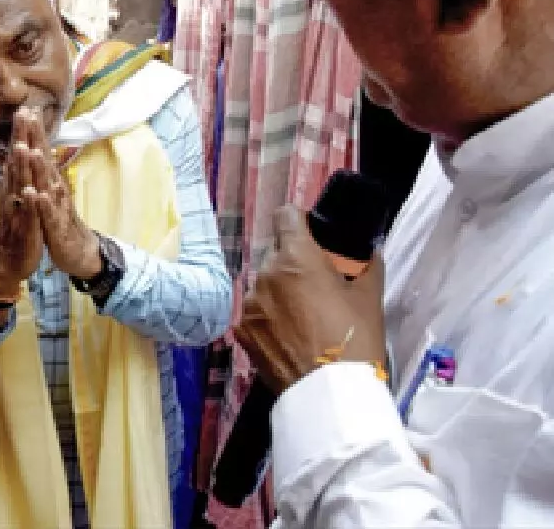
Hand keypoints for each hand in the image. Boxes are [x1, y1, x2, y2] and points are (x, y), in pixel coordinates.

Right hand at [0, 108, 45, 297]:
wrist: (6, 264)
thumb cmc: (15, 231)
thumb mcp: (16, 201)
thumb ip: (13, 180)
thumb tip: (9, 158)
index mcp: (15, 188)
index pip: (19, 155)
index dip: (22, 133)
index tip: (26, 109)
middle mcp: (13, 195)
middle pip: (17, 163)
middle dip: (20, 139)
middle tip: (22, 114)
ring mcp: (17, 213)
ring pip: (19, 187)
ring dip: (21, 167)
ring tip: (24, 146)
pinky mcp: (24, 231)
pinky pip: (26, 216)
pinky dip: (28, 204)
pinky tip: (30, 192)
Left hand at [16, 112, 99, 278]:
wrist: (77, 251)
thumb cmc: (58, 220)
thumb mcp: (48, 193)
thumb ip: (43, 172)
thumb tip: (36, 150)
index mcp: (49, 181)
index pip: (41, 151)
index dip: (33, 132)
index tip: (26, 109)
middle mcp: (55, 189)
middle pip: (45, 161)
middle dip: (37, 139)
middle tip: (29, 117)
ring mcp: (57, 207)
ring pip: (48, 185)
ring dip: (40, 168)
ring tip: (32, 151)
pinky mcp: (56, 227)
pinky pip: (49, 215)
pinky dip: (44, 204)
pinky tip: (39, 194)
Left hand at [234, 207, 386, 394]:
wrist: (330, 393)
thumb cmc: (355, 340)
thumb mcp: (370, 297)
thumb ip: (366, 265)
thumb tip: (367, 251)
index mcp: (296, 257)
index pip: (285, 216)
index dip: (298, 221)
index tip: (309, 234)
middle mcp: (265, 274)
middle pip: (276, 254)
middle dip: (293, 263)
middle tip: (315, 286)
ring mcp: (249, 303)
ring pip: (263, 285)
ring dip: (278, 292)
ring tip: (302, 317)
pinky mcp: (240, 330)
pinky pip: (254, 313)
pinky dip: (267, 318)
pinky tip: (287, 336)